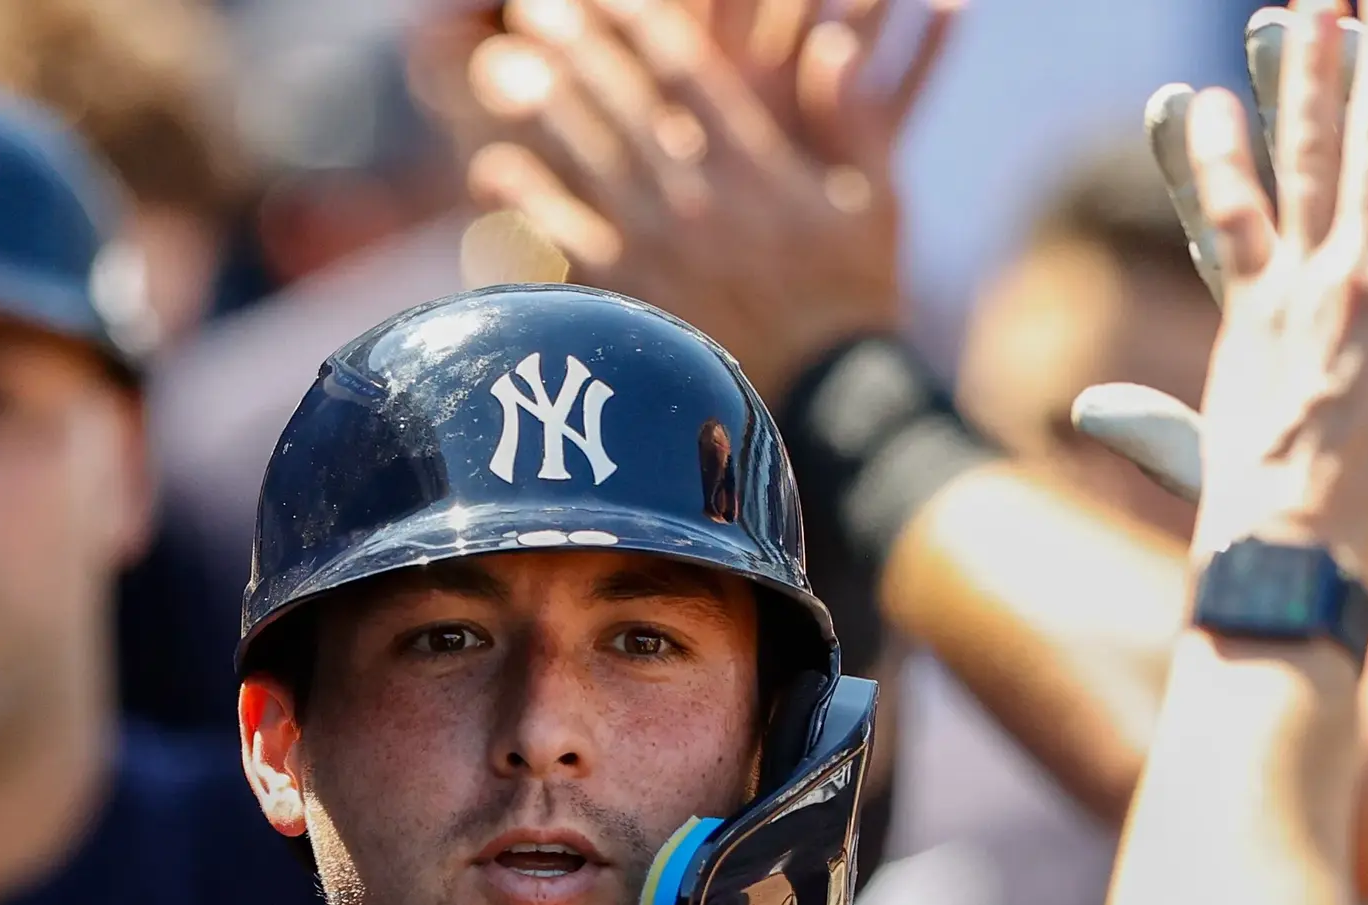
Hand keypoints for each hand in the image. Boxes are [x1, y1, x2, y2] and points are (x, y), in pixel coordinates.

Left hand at [464, 0, 954, 387]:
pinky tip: (491, 171)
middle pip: (623, 100)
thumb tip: (834, 41)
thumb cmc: (857, 297)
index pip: (686, 69)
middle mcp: (701, 193)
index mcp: (757, 161)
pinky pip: (565, 243)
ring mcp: (662, 246)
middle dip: (577, 46)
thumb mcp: (876, 199)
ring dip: (543, 108)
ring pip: (587, 160)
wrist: (830, 402)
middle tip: (533, 9)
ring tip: (504, 68)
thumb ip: (851, 118)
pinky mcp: (633, 297)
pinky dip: (528, 204)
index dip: (640, 20)